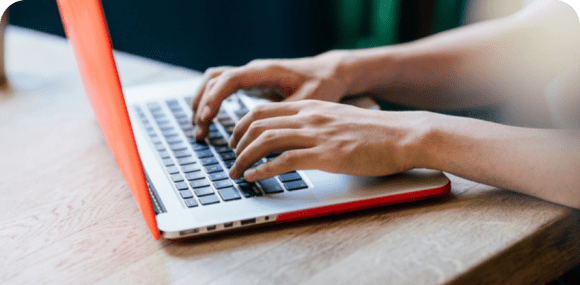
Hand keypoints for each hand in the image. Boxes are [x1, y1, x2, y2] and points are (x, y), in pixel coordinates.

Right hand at [191, 50, 354, 139]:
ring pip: (214, 83)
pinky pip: (221, 89)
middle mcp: (253, 70)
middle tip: (200, 132)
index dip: (215, 98)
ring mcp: (249, 76)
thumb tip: (268, 136)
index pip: (229, 79)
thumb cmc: (322, 84)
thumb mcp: (309, 101)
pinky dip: (211, 103)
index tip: (206, 118)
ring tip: (199, 131)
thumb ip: (287, 114)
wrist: (328, 72)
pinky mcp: (250, 84)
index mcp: (265, 71)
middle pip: (214, 79)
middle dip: (202, 104)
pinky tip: (208, 122)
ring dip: (202, 104)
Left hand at [227, 100, 429, 181]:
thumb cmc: (375, 131)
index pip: (262, 111)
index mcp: (310, 107)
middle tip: (231, 159)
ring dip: (244, 158)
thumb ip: (315, 124)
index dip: (241, 126)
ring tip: (236, 172)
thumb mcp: (338, 119)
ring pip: (266, 140)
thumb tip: (296, 138)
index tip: (235, 141)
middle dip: (237, 143)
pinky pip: (285, 160)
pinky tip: (255, 177)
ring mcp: (317, 134)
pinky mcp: (327, 155)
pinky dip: (264, 169)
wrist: (403, 134)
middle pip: (257, 123)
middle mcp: (309, 116)